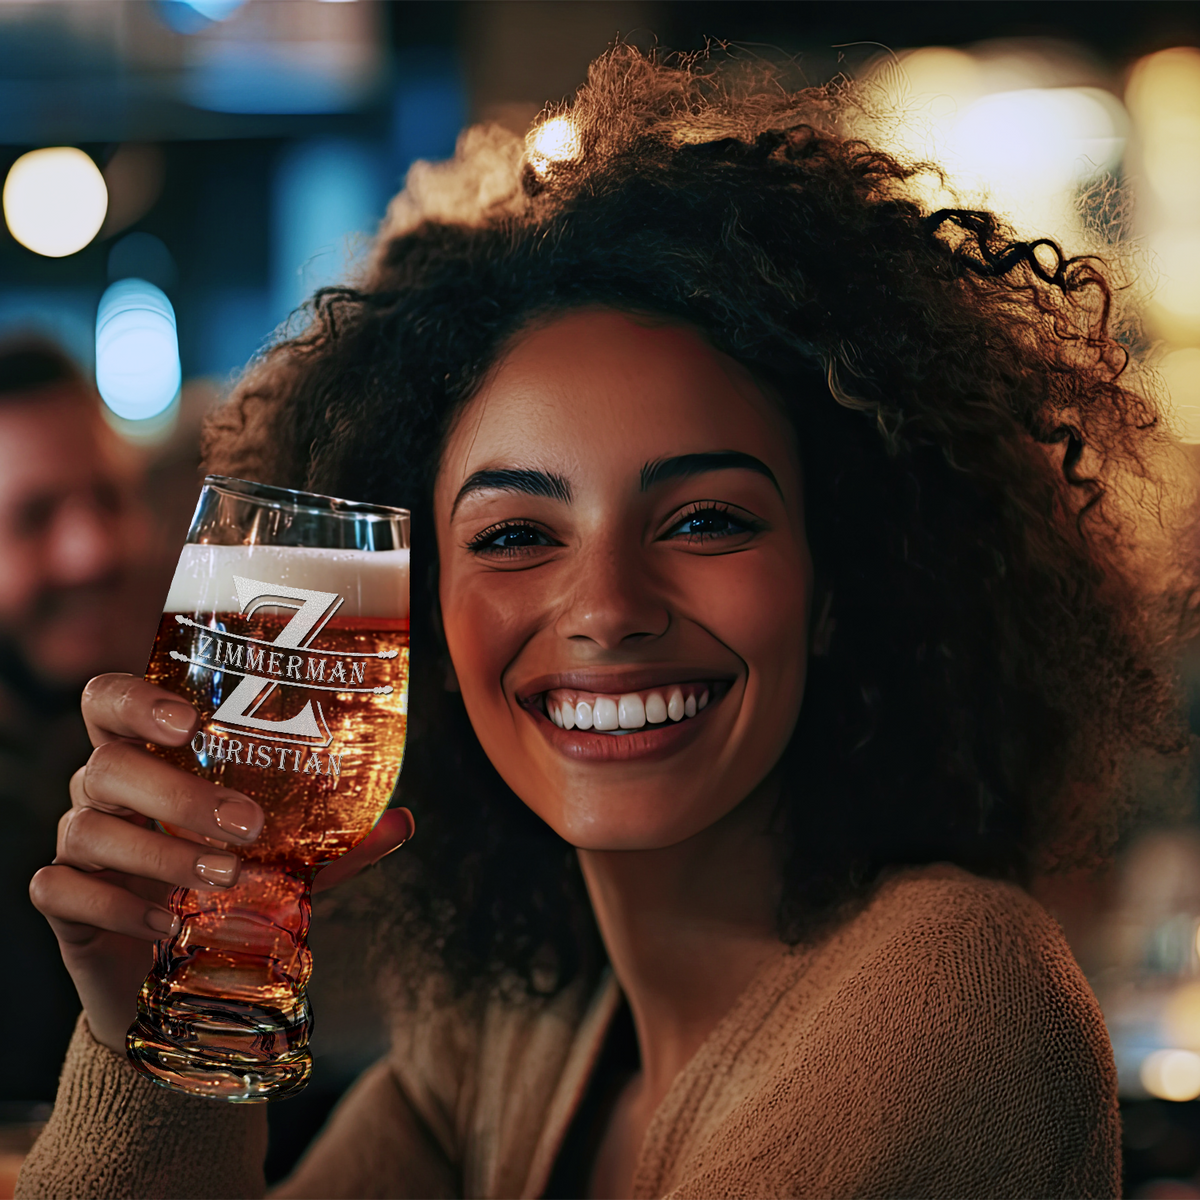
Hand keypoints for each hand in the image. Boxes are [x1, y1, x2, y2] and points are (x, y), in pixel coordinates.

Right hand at [29, 673, 412, 1053]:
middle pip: (107, 763)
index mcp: (150, 755)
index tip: (188, 719)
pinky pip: (62, 889)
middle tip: (245, 823)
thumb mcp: (289, 861)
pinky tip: (168, 923)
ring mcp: (77, 840)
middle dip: (177, 793)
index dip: (136, 700)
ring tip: (223, 876)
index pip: (111, 700)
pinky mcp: (62, 900)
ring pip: (88, 826)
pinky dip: (118, 905)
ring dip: (159, 852)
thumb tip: (402, 821)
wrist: (179, 970)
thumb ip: (339, 841)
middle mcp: (105, 788)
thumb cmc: (233, 883)